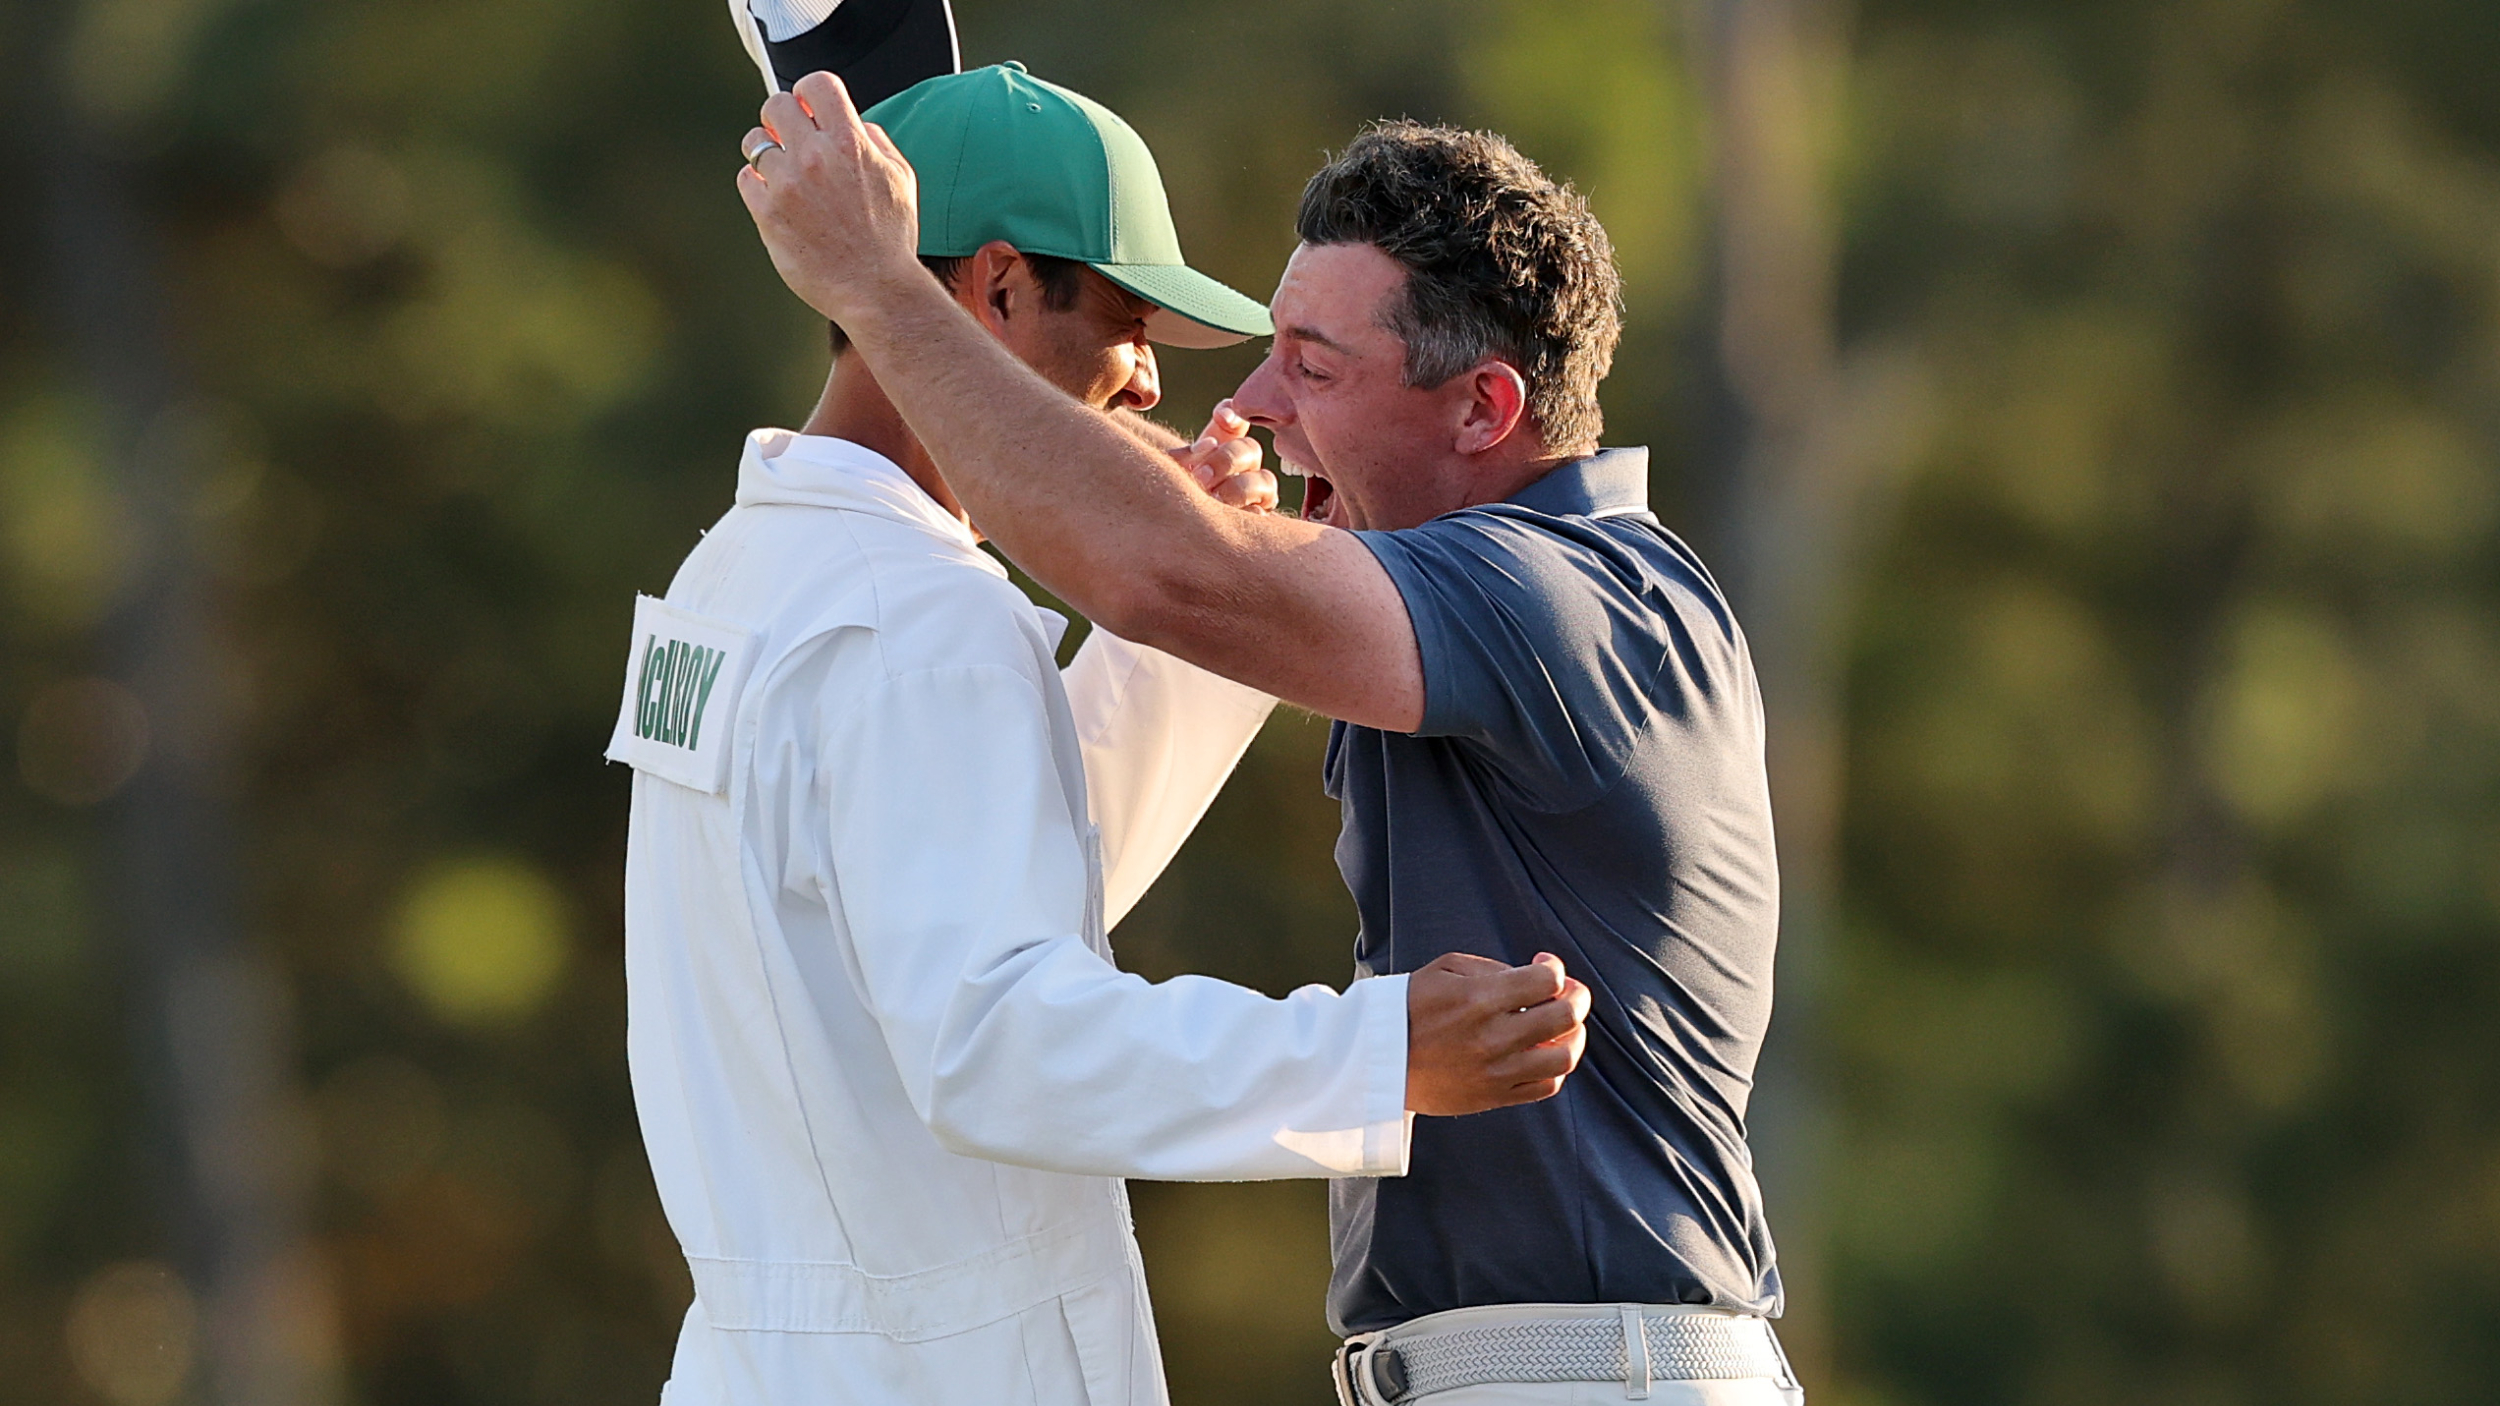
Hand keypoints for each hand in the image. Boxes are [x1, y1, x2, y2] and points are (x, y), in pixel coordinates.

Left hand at [736, 71, 926, 326]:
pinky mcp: (768, 212)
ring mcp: (788, 184)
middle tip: (786, 136)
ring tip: (782, 174)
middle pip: (776, 105)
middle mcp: (816, 157)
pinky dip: (756, 184)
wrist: (875, 289)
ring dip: (766, 153)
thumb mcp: (901, 178)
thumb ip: (875, 141)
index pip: (816, 84)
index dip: (809, 93)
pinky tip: (776, 198)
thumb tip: (854, 123)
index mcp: (851, 143)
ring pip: (755, 143)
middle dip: (780, 117)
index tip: (808, 108)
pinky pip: (745, 179)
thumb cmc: (890, 238)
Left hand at [1171, 400, 1276, 513]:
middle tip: (1201, 477)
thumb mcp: (1165, 477)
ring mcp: (1255, 495)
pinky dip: (1251, 516)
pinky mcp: (1260, 524)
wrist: (1166, 545)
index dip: (1232, 414)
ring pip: (1265, 481)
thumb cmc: (1163, 503)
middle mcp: (1241, 468)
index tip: (1222, 419)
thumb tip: (1206, 446)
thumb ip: (1180, 458)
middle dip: (1228, 460)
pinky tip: (1232, 520)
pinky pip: (1265, 516)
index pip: (1232, 422)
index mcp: (1216, 449)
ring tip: (1214, 502)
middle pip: (1250, 449)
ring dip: (1240, 489)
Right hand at [1404, 951, 1590, 1115]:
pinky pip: (1545, 1086)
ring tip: (1566, 1026)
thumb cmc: (1409, 1007)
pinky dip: (1555, 1067)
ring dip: (1574, 1036)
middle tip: (1570, 993)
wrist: (1378, 1059)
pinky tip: (1545, 1052)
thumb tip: (1533, 977)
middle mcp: (1493, 1037)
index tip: (1544, 966)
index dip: (1555, 968)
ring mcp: (1496, 1071)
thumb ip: (1493, 969)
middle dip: (1577, 998)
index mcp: (1479, 999)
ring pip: (1564, 1056)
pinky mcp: (1493, 1096)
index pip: (1548, 981)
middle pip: (1565, 1016)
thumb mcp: (1444, 969)